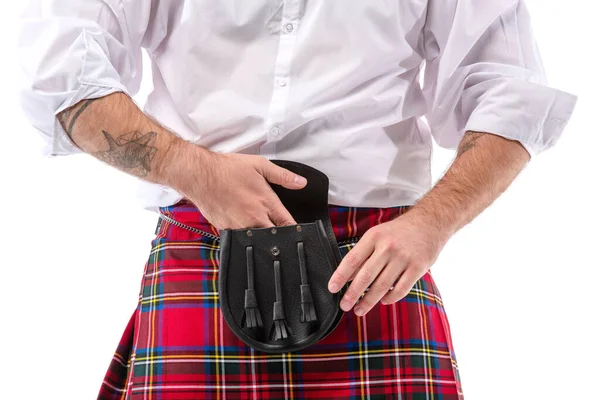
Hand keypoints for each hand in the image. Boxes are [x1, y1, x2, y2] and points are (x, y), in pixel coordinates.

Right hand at [169, 144, 307, 229]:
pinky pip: (239, 238)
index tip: (298, 232)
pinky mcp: (225, 230)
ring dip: (261, 235)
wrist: (199, 175)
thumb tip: (301, 183)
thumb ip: (283, 176)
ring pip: (257, 239)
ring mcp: (239, 226)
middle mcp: (254, 218)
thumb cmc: (227, 169)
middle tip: (279, 231)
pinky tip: (242, 225)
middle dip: (278, 235)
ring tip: (260, 227)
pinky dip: (243, 234)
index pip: (287, 224)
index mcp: (266, 203)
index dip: (294, 229)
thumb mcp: (260, 165)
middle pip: (274, 237)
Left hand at [327, 212, 449, 316]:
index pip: (352, 259)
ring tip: (359, 309)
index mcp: (374, 237)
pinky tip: (383, 301)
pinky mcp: (418, 268)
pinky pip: (401, 289)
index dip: (340, 276)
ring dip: (368, 301)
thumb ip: (363, 254)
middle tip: (344, 305)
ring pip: (382, 286)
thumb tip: (346, 277)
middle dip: (352, 294)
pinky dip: (390, 298)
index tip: (332, 288)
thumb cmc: (399, 231)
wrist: (429, 223)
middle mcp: (388, 247)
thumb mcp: (377, 235)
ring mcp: (404, 258)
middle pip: (366, 276)